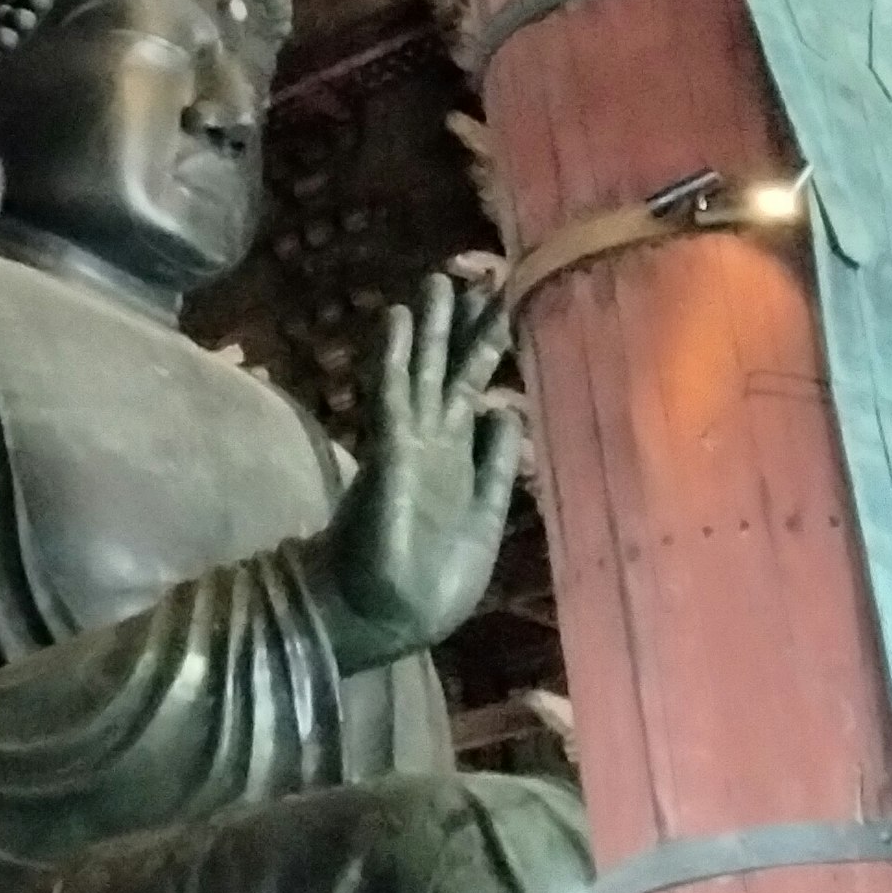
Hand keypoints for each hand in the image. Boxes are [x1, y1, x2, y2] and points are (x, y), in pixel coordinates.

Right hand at [332, 272, 525, 656]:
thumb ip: (496, 469)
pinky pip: (392, 394)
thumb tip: (504, 412)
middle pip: (449, 373)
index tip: (500, 309)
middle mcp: (433, 444)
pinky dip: (394, 356)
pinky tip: (397, 317)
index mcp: (459, 462)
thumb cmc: (431, 583)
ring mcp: (409, 445)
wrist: (386, 615)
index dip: (486, 352)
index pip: (473, 392)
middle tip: (475, 277)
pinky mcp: (390, 453)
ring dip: (430, 328)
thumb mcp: (484, 522)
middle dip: (461, 328)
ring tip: (437, 280)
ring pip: (421, 373)